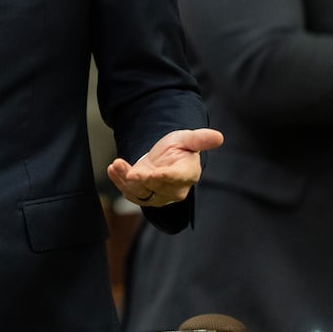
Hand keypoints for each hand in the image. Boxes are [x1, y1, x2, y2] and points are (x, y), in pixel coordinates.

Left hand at [106, 128, 223, 206]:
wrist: (164, 158)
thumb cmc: (179, 149)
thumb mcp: (188, 139)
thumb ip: (200, 139)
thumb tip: (219, 137)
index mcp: (186, 175)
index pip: (176, 178)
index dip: (165, 177)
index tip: (155, 174)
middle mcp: (172, 189)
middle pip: (155, 186)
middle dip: (141, 179)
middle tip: (130, 171)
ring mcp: (155, 194)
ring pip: (139, 191)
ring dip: (125, 179)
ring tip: (116, 165)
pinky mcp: (141, 194)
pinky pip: (128, 191)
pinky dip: (118, 181)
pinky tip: (112, 169)